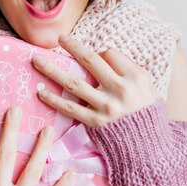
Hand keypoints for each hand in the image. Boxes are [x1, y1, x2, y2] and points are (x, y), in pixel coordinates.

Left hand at [32, 35, 158, 127]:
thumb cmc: (147, 115)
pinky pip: (70, 108)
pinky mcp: (95, 122)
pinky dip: (53, 99)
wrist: (149, 148)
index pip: (110, 54)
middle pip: (90, 61)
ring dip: (52, 70)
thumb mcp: (148, 88)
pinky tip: (41, 92)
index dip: (100, 52)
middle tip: (60, 38)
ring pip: (73, 82)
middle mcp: (120, 89)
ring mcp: (106, 106)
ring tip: (37, 61)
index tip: (94, 57)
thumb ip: (128, 71)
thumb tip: (102, 57)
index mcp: (135, 77)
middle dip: (72, 46)